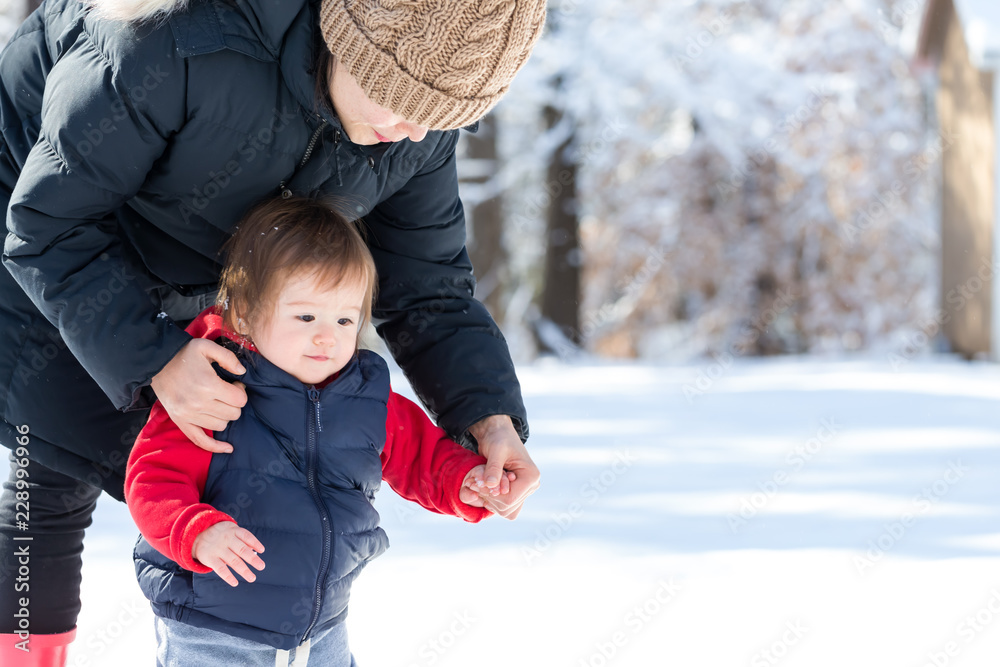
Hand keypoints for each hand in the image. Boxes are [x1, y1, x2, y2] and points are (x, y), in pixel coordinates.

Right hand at [151, 338, 246, 452]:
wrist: (156, 362)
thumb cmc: (184, 353)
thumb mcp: (207, 346)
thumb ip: (229, 358)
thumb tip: (242, 372)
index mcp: (208, 384)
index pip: (240, 400)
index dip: (241, 391)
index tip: (234, 384)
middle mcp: (198, 403)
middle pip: (233, 414)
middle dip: (235, 403)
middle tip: (227, 392)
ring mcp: (188, 414)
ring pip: (221, 426)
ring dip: (224, 416)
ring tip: (218, 403)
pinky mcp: (180, 421)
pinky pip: (200, 441)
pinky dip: (215, 447)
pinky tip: (228, 448)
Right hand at [192, 521, 265, 586]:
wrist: (198, 534)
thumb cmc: (222, 535)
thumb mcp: (231, 531)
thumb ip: (242, 540)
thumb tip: (256, 551)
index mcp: (233, 531)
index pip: (246, 536)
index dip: (255, 543)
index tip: (262, 550)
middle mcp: (226, 539)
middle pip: (241, 549)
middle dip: (252, 559)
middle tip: (262, 567)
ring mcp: (218, 549)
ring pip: (233, 560)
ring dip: (243, 570)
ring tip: (252, 578)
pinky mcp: (210, 558)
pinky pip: (220, 568)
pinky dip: (228, 576)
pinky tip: (235, 583)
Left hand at [468, 415, 540, 519]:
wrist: (498, 434)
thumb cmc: (499, 438)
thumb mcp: (496, 450)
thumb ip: (493, 468)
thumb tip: (490, 485)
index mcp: (531, 477)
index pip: (509, 499)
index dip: (491, 495)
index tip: (477, 483)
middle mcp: (531, 486)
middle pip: (507, 507)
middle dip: (489, 497)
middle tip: (476, 482)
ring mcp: (523, 491)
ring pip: (505, 511)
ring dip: (489, 500)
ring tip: (480, 483)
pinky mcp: (515, 492)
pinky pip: (503, 507)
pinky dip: (491, 501)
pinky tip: (484, 487)